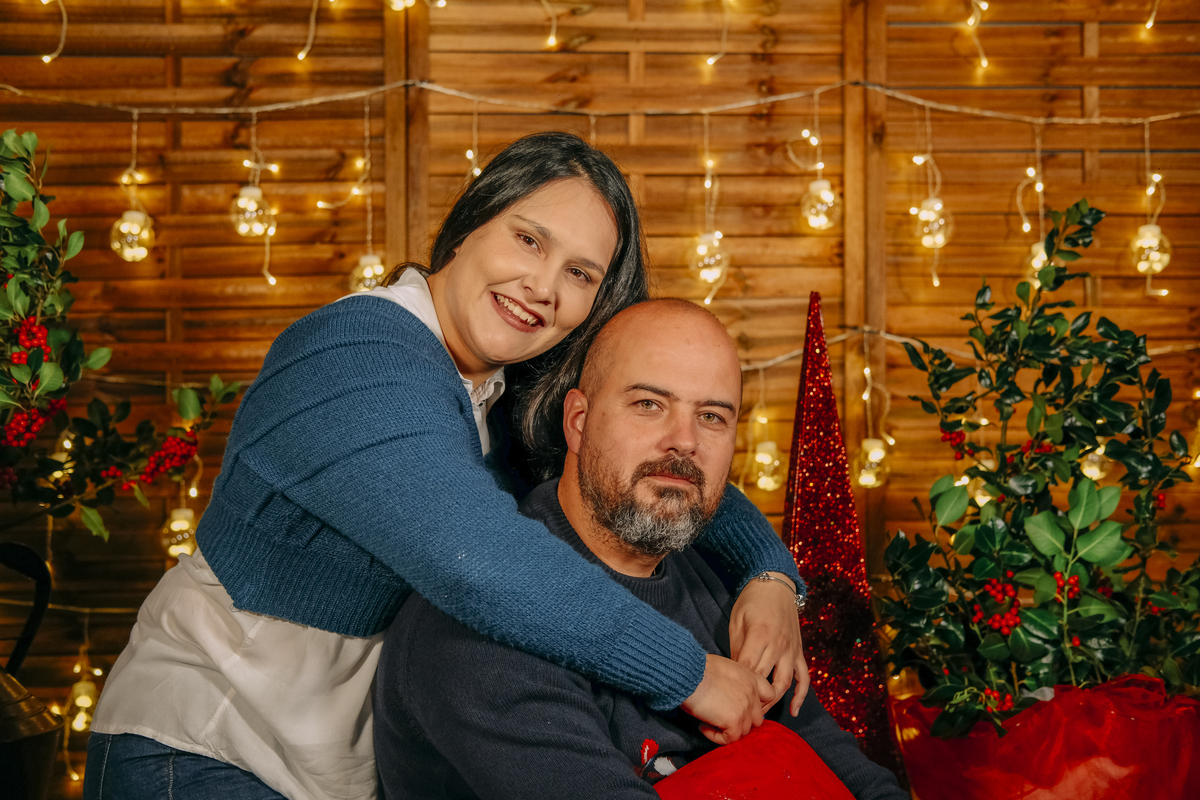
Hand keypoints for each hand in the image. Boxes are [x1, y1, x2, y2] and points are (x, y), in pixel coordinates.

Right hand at [680, 654, 775, 744]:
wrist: (688, 674)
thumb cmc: (699, 667)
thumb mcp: (725, 668)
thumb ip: (735, 682)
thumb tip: (728, 693)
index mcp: (752, 678)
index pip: (769, 696)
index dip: (757, 705)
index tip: (741, 707)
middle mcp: (752, 694)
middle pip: (757, 718)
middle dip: (741, 720)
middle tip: (723, 717)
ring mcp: (745, 709)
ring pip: (744, 731)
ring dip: (727, 729)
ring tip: (709, 720)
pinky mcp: (734, 722)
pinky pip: (730, 739)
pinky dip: (716, 737)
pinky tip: (703, 726)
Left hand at [729, 572, 808, 715]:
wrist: (776, 585)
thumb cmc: (752, 601)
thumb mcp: (737, 620)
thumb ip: (737, 647)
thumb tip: (734, 673)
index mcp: (760, 636)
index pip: (748, 668)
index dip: (737, 684)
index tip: (726, 696)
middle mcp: (778, 645)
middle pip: (764, 680)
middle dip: (751, 697)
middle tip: (737, 711)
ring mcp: (791, 650)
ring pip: (783, 683)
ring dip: (772, 701)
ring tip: (760, 715)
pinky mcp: (799, 652)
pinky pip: (803, 678)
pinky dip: (801, 696)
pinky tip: (794, 711)